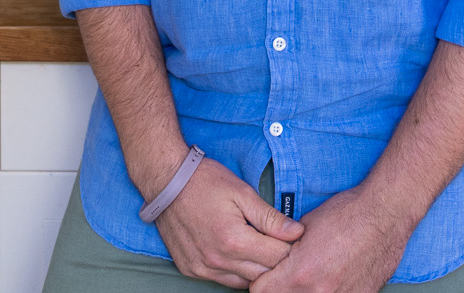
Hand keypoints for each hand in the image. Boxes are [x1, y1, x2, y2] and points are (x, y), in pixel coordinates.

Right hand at [144, 149, 303, 288]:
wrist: (166, 182)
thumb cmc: (205, 182)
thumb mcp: (243, 193)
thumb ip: (271, 218)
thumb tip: (297, 232)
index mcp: (234, 240)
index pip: (277, 258)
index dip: (290, 247)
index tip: (294, 238)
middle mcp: (217, 261)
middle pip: (262, 275)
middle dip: (275, 260)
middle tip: (278, 242)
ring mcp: (202, 268)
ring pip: (243, 282)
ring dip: (255, 268)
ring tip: (259, 247)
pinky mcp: (191, 270)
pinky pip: (222, 280)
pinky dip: (235, 270)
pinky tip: (238, 252)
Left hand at [250, 183, 417, 292]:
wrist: (386, 212)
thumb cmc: (348, 213)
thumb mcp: (304, 226)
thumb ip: (285, 250)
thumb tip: (274, 262)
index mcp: (300, 272)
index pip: (261, 291)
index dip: (263, 279)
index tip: (270, 272)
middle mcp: (319, 292)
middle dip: (283, 286)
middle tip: (292, 272)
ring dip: (307, 290)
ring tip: (317, 273)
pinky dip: (333, 290)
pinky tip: (336, 275)